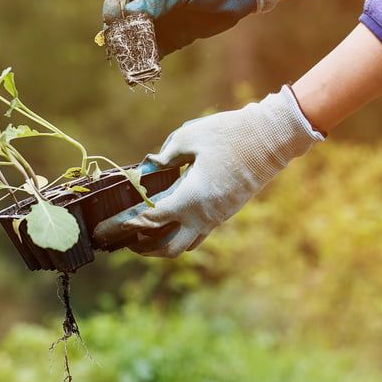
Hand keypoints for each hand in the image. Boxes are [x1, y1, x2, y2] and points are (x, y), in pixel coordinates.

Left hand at [94, 86, 322, 257]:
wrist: (273, 137)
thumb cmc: (230, 133)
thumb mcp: (189, 136)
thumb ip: (164, 156)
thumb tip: (148, 168)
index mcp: (192, 198)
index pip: (150, 220)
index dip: (126, 224)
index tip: (108, 226)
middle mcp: (204, 215)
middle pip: (168, 248)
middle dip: (143, 247)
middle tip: (123, 239)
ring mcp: (218, 217)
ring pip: (186, 245)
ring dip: (161, 245)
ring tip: (141, 236)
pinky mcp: (226, 212)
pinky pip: (198, 234)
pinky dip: (179, 234)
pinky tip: (168, 222)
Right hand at [102, 0, 281, 55]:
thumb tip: (128, 16)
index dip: (114, 7)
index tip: (113, 23)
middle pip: (127, 18)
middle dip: (122, 34)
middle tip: (122, 49)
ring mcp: (164, 17)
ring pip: (140, 36)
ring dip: (135, 50)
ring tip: (133, 65)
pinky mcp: (177, 35)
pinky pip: (158, 48)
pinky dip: (151, 59)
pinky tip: (148, 69)